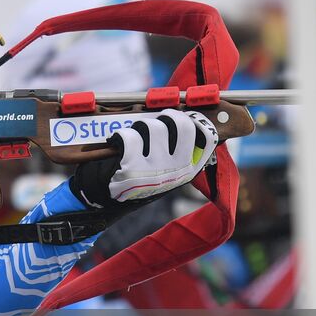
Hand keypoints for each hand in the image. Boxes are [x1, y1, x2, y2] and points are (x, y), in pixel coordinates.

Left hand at [70, 108, 217, 207]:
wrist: (109, 200)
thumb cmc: (140, 176)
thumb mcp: (167, 170)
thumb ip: (178, 149)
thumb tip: (187, 115)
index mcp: (189, 168)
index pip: (206, 136)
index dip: (193, 119)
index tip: (181, 116)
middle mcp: (177, 170)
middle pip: (181, 124)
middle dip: (165, 116)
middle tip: (155, 122)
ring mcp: (155, 170)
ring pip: (152, 127)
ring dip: (139, 125)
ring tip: (134, 135)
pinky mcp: (132, 169)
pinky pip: (129, 136)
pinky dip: (120, 135)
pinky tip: (117, 141)